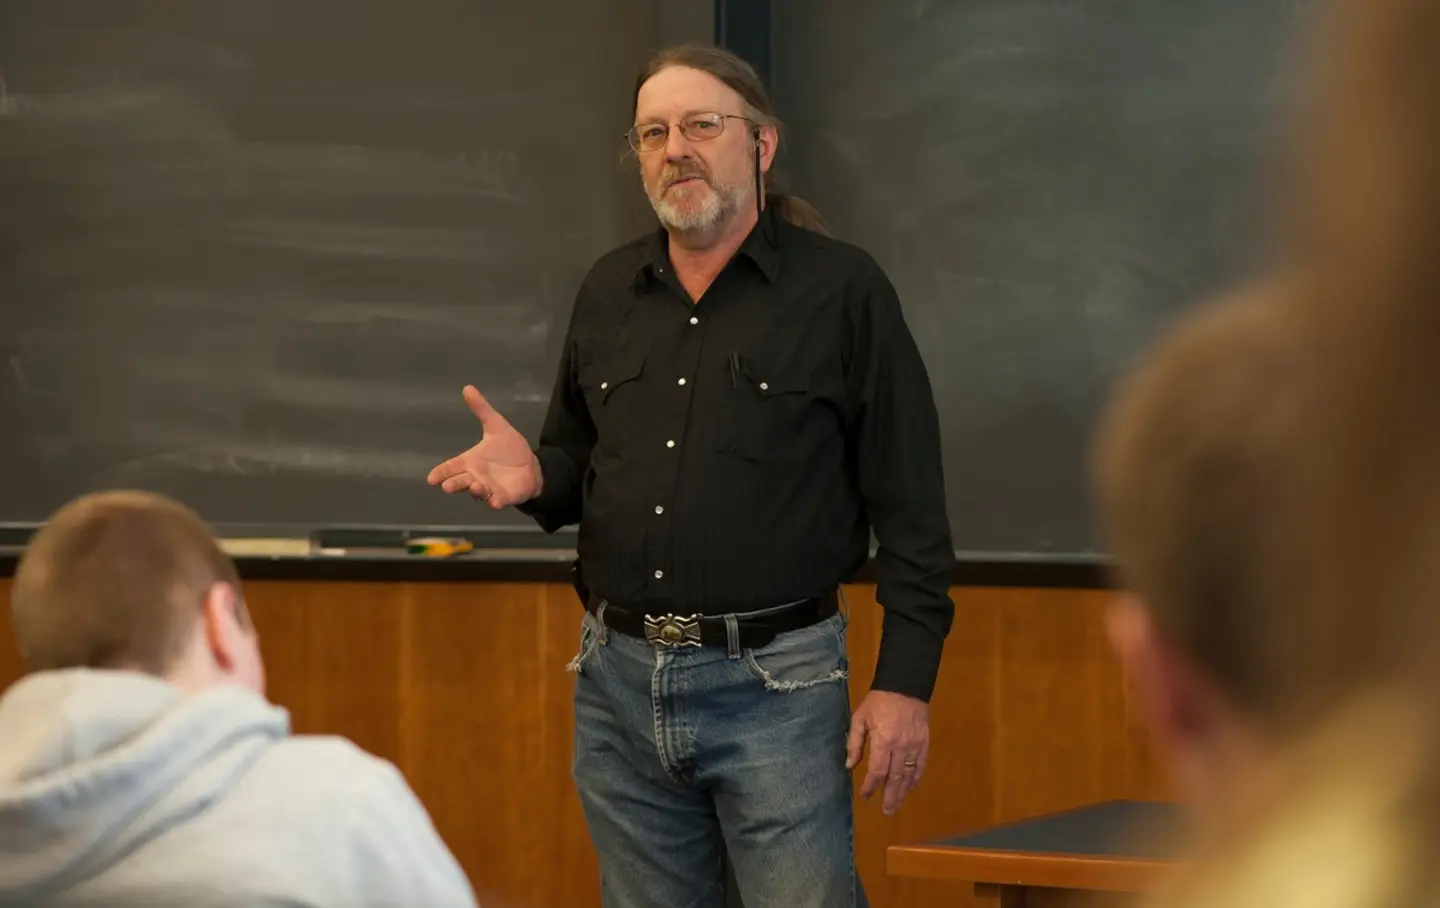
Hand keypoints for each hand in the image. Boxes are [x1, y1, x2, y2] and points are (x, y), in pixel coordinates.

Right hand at [426, 385, 542, 509]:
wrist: (531, 465)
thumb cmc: (509, 449)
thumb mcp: (496, 426)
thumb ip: (482, 410)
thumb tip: (468, 388)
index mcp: (470, 461)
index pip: (451, 467)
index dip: (440, 473)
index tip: (431, 479)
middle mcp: (476, 477)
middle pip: (460, 482)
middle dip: (453, 484)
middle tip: (447, 486)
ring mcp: (489, 489)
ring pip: (477, 492)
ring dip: (475, 491)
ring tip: (475, 486)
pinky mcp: (503, 497)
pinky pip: (496, 501)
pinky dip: (494, 502)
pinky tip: (494, 502)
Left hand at [846, 690, 929, 815]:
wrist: (905, 686)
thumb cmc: (878, 701)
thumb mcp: (860, 718)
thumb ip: (854, 743)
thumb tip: (849, 765)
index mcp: (883, 740)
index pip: (877, 771)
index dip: (870, 785)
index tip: (865, 795)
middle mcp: (901, 747)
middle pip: (895, 778)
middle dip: (890, 797)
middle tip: (886, 812)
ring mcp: (915, 746)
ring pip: (909, 775)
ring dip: (903, 792)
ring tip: (897, 805)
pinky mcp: (924, 743)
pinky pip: (920, 766)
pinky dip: (915, 779)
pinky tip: (910, 788)